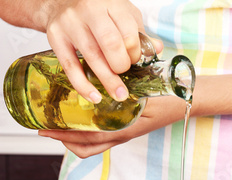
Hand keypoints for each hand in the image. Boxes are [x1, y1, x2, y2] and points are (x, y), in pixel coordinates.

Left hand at [38, 96, 186, 156]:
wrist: (187, 100)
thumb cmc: (169, 98)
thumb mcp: (146, 97)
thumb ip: (125, 100)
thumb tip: (99, 95)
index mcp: (124, 131)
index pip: (88, 140)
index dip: (65, 138)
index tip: (47, 132)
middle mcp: (121, 135)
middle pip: (87, 149)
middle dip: (65, 143)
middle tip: (47, 131)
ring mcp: (124, 133)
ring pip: (94, 145)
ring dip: (74, 139)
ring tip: (60, 126)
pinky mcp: (127, 128)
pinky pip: (102, 136)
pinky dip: (87, 132)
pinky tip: (81, 118)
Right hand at [42, 0, 162, 102]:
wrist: (60, 2)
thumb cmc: (97, 11)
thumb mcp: (121, 14)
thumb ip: (138, 33)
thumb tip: (156, 49)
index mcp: (110, 2)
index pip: (128, 32)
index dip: (134, 53)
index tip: (133, 61)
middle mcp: (89, 10)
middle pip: (111, 44)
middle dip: (121, 66)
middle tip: (124, 74)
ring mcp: (70, 23)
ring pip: (92, 57)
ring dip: (108, 81)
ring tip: (119, 95)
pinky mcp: (55, 37)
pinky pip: (70, 67)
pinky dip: (83, 86)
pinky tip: (94, 97)